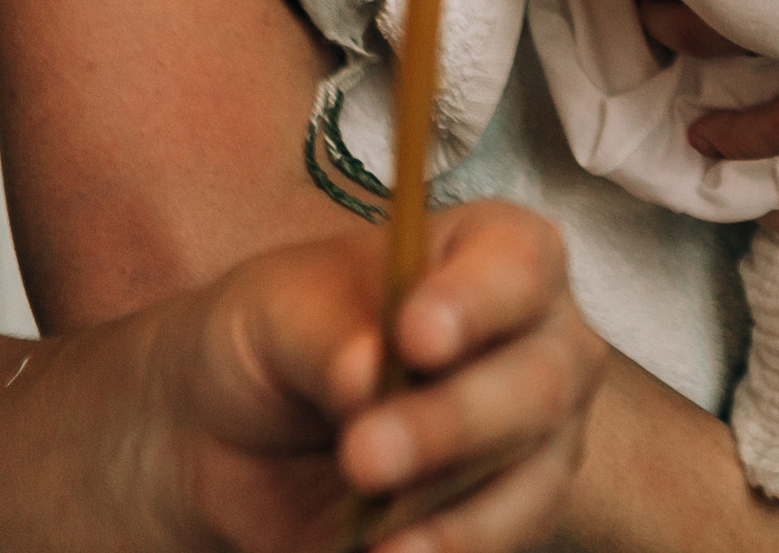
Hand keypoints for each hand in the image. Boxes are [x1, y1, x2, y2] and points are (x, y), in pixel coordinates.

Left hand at [159, 202, 605, 552]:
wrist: (236, 431)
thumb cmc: (279, 335)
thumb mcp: (275, 311)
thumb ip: (325, 333)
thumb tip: (366, 372)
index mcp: (498, 255)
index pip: (519, 268)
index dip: (477, 303)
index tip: (415, 338)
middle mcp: (542, 338)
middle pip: (542, 380)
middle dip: (454, 423)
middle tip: (363, 453)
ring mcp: (540, 432)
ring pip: (535, 473)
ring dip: (456, 511)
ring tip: (376, 537)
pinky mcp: (516, 511)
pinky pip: (508, 539)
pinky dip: (451, 550)